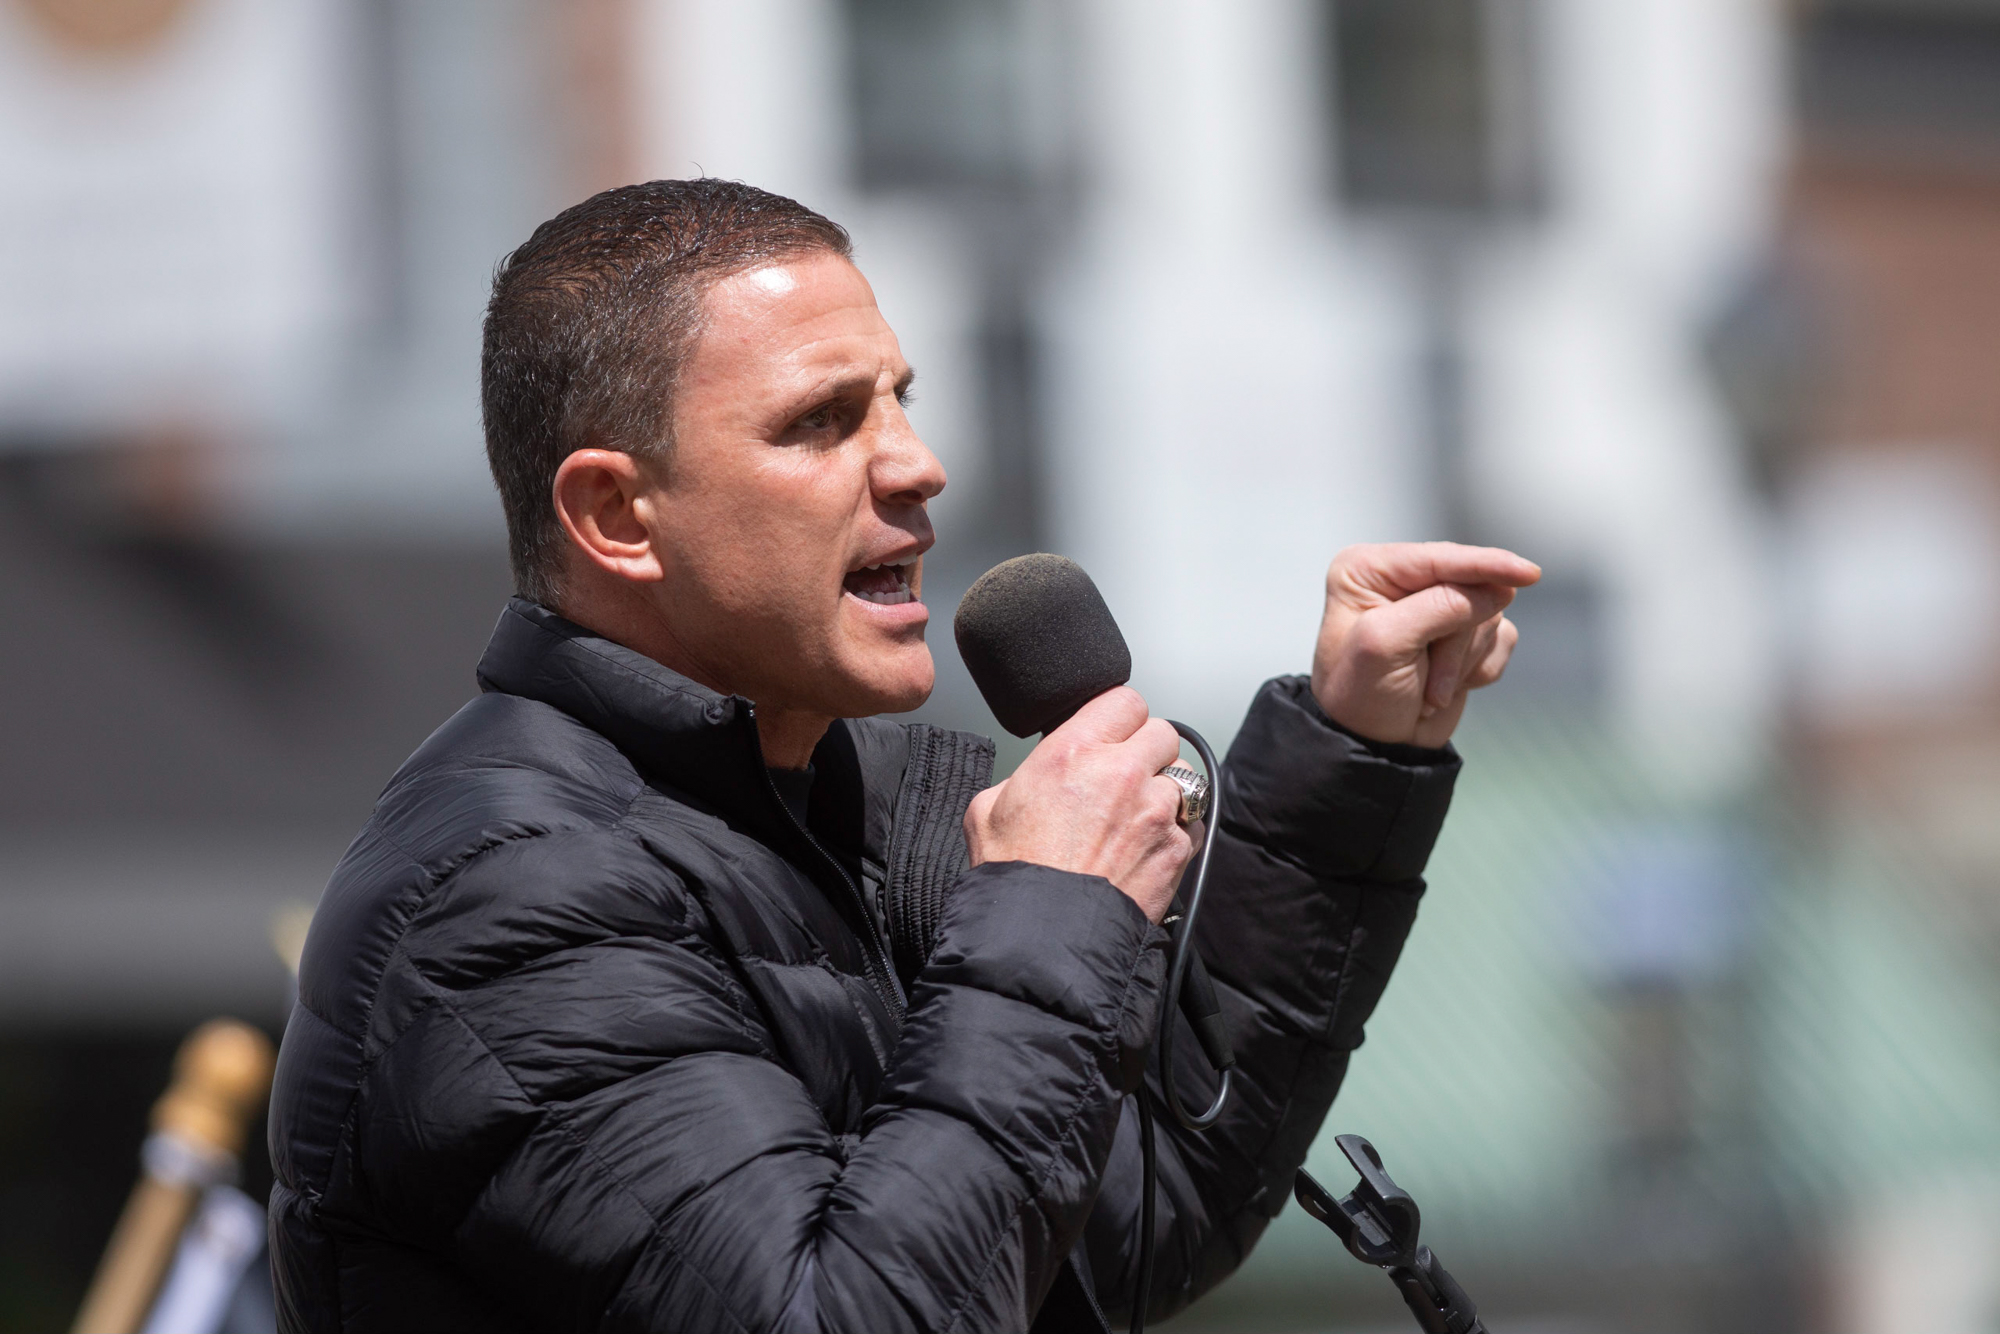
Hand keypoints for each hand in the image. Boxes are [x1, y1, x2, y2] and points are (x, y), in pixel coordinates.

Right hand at [964, 687, 1190, 923]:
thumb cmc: (1014, 878)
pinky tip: (1145, 849)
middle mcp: (1121, 773)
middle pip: (1164, 734)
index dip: (1120, 718)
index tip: (1115, 734)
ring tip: (1136, 819)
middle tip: (1127, 776)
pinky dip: (1174, 832)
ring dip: (1164, 793)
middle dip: (1148, 751)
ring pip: (1184, 778)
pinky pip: (1191, 823)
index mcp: (1073, 752)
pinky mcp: (1175, 848)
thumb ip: (1023, 777)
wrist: (1043, 937)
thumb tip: (1038, 775)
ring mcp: (1155, 811)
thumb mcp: (988, 808)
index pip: (1125, 700)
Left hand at [1311, 542, 1539, 748]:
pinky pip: (1502, 638)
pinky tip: (1447, 689)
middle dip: (1457, 642)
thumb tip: (1500, 589)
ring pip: (1489, 615)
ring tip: (1430, 693)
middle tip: (1431, 687)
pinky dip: (1480, 669)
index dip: (1485, 565)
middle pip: (1470, 588)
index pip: (1439, 558)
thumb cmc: (1362, 698)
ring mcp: (1436, 606)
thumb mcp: (1386, 645)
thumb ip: (1439, 607)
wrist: (1377, 749)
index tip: (1529, 574)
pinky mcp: (1464, 634)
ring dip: (1463, 663)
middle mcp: (1402, 580)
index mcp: (1368, 570)